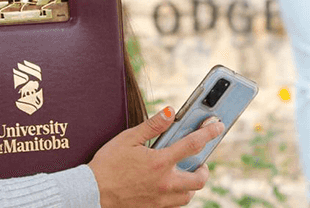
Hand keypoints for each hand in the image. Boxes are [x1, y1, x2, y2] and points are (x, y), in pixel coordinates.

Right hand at [90, 107, 224, 207]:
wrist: (91, 193)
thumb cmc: (107, 165)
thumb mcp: (128, 138)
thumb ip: (152, 126)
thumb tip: (170, 112)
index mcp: (160, 162)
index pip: (193, 144)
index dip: (209, 133)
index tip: (218, 126)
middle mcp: (164, 183)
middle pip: (199, 179)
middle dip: (204, 168)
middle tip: (198, 161)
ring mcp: (160, 200)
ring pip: (188, 196)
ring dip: (190, 184)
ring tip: (183, 174)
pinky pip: (174, 206)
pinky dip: (176, 196)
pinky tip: (167, 187)